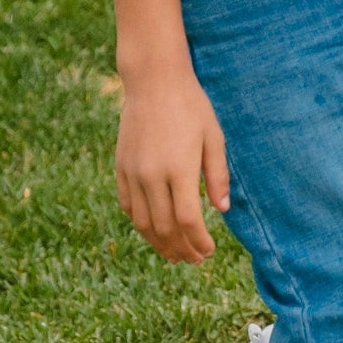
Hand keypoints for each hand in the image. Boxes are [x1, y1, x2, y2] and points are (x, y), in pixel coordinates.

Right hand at [115, 65, 228, 262]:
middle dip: (181, 249)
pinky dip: (140, 223)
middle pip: (164, 227)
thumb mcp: (213, 138)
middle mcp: (152, 175)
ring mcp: (133, 172)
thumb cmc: (191, 107)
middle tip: (195, 260)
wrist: (153, 82)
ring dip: (159, 244)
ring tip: (175, 255)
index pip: (188, 220)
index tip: (209, 252)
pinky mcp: (121, 167)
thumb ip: (217, 175)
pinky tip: (153, 231)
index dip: (198, 241)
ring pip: (143, 222)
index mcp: (179, 169)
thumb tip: (222, 209)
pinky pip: (128, 205)